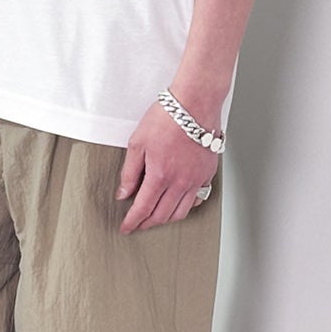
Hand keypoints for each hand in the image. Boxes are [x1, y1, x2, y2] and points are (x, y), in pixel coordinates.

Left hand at [115, 100, 219, 232]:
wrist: (195, 103)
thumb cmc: (166, 117)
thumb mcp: (137, 142)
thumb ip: (129, 172)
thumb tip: (123, 193)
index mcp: (160, 176)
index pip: (143, 209)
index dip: (132, 222)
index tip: (126, 228)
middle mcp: (180, 182)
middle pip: (162, 215)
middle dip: (147, 223)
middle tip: (138, 224)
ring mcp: (196, 179)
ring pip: (181, 212)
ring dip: (166, 218)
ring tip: (155, 216)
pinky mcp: (207, 173)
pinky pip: (197, 199)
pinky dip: (185, 206)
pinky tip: (177, 202)